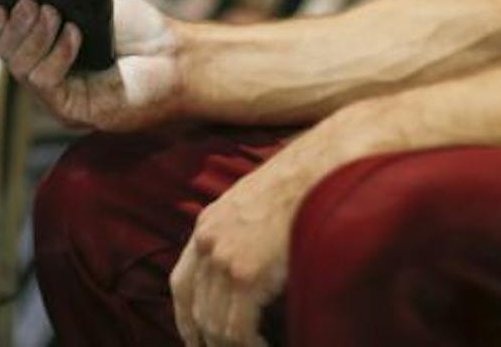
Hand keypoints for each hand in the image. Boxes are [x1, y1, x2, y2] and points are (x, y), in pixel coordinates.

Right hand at [0, 0, 181, 130]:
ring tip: (55, 15)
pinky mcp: (73, 110)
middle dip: (13, 27)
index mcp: (42, 48)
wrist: (174, 57)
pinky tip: (75, 36)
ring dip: (35, 37)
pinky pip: (46, 83)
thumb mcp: (91, 3)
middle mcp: (44, 74)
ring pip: (21, 69)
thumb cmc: (137, 32)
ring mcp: (57, 96)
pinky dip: (57, 54)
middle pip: (4, 55)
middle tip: (32, 5)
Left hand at [168, 154, 303, 346]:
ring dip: (230, 345)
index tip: (193, 338)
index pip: (181, 284)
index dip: (185, 317)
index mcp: (207, 226)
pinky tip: (263, 346)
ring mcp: (225, 259)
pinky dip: (248, 345)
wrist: (319, 171)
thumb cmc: (298, 186)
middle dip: (208, 339)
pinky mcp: (247, 275)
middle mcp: (208, 243)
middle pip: (197, 309)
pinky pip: (238, 329)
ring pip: (216, 324)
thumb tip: (247, 269)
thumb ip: (239, 235)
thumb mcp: (253, 206)